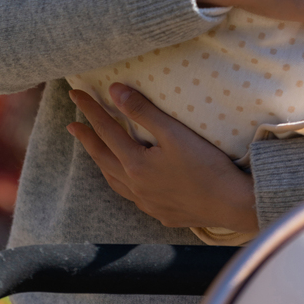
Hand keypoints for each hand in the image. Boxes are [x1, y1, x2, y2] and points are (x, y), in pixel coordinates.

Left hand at [67, 85, 257, 233]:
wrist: (231, 204)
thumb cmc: (205, 165)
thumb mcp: (174, 132)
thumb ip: (143, 111)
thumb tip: (115, 91)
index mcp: (135, 165)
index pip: (105, 130)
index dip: (90, 110)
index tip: (75, 94)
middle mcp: (135, 187)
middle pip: (102, 157)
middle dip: (86, 138)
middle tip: (72, 125)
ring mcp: (147, 203)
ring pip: (114, 180)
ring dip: (101, 162)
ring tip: (95, 151)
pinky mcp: (161, 213)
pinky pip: (131, 196)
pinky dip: (121, 182)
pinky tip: (130, 181)